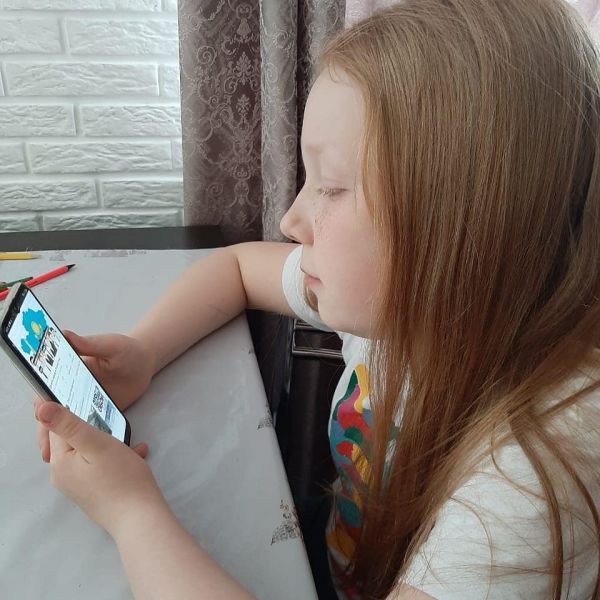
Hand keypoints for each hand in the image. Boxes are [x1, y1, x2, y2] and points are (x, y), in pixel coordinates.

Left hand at [35, 401, 165, 539]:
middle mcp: (63, 475)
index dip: (67, 410)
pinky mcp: (94, 492)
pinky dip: (115, 457)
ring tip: (129, 442)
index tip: (84, 398)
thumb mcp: (96, 444)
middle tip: (113, 423)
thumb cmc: (121, 478)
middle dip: (93, 428)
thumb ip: (68, 424)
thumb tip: (40, 407)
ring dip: (108, 442)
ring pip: (89, 451)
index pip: (55, 427)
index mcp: (60, 462)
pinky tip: (136, 454)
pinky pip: (99, 466)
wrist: (140, 518)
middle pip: (72, 440)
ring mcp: (78, 486)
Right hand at [36, 330, 155, 462]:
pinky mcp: (98, 415)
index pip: (48, 387)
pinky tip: (81, 455)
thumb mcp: (110, 344)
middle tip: (46, 445)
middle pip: (54, 411)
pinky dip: (82, 442)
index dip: (43, 399)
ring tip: (55, 457)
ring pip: (68, 424)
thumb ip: (90, 343)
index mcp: (69, 372)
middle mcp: (72, 390)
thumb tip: (65, 335)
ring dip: (60, 439)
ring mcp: (85, 404)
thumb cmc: (126, 350)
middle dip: (47, 427)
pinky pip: (88, 430)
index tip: (41, 411)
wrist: (146, 364)